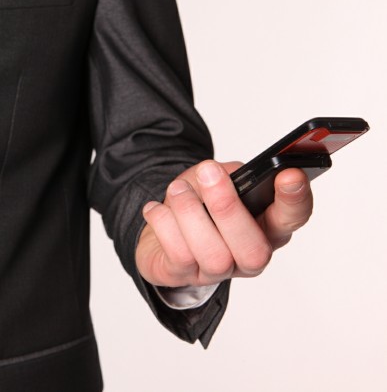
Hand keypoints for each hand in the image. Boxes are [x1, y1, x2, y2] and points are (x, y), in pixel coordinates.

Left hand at [135, 160, 312, 286]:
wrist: (159, 230)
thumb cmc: (197, 203)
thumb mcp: (217, 179)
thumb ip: (229, 174)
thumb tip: (224, 175)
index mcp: (267, 226)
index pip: (292, 218)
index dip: (295, 200)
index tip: (289, 174)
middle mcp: (249, 256)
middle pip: (254, 249)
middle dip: (229, 208)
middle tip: (209, 173)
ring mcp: (217, 272)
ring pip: (213, 255)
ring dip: (190, 213)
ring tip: (177, 189)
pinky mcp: (183, 277)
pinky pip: (179, 256)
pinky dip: (164, 225)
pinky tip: (156, 209)